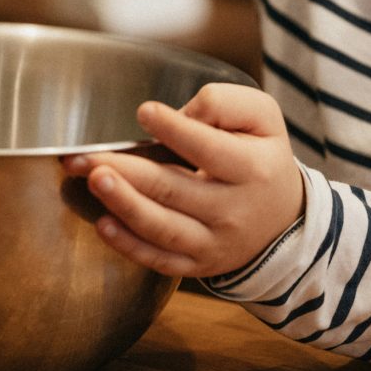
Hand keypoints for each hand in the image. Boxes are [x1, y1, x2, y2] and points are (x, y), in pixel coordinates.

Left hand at [62, 83, 304, 278]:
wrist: (283, 220)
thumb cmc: (262, 157)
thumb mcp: (262, 118)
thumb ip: (224, 104)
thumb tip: (182, 114)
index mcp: (251, 169)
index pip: (208, 149)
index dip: (175, 129)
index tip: (144, 111)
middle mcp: (233, 211)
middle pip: (173, 189)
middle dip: (127, 171)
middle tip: (87, 156)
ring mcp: (213, 243)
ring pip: (162, 228)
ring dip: (124, 204)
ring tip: (93, 180)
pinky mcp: (197, 265)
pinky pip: (160, 261)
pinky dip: (129, 246)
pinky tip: (103, 224)